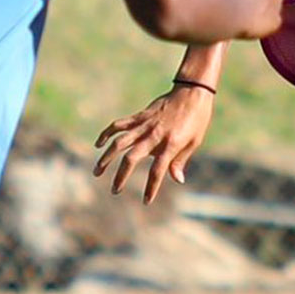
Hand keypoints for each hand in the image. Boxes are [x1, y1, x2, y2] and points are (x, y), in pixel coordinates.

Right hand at [92, 86, 216, 203]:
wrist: (191, 92)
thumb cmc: (197, 119)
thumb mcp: (194, 142)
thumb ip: (181, 161)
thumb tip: (177, 180)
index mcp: (170, 145)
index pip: (157, 171)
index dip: (151, 188)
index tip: (146, 201)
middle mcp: (154, 136)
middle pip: (132, 158)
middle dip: (121, 176)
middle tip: (114, 190)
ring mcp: (144, 125)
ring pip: (119, 142)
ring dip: (106, 157)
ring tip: (97, 171)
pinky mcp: (139, 116)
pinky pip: (119, 125)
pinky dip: (107, 133)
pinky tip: (98, 144)